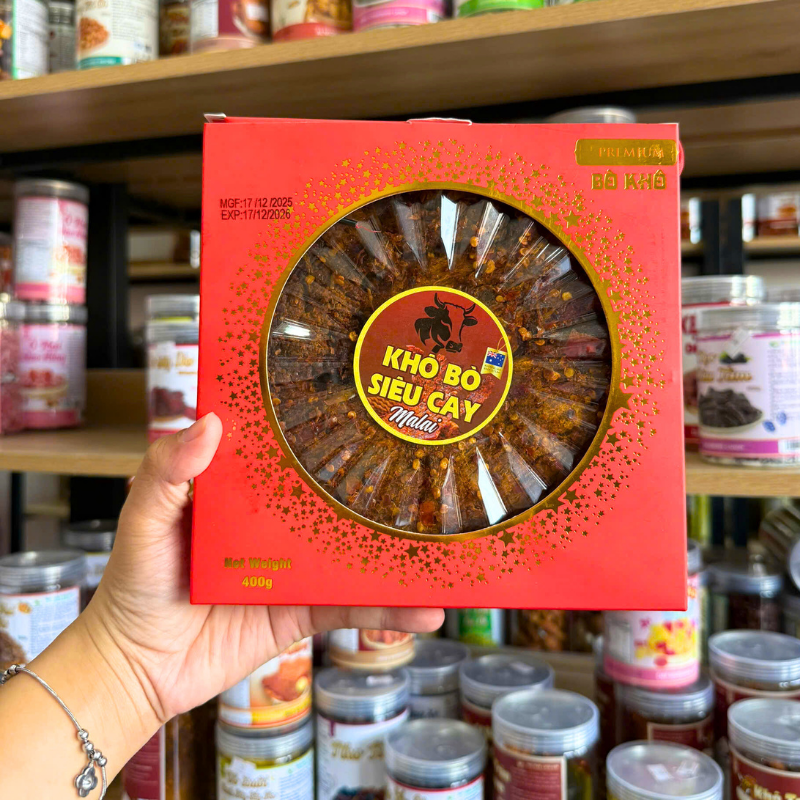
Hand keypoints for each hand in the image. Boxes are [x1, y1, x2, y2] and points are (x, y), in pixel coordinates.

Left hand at [85, 412, 443, 723]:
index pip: (290, 451)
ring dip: (398, 551)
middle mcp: (276, 523)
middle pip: (335, 498)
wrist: (136, 668)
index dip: (324, 428)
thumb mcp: (143, 519)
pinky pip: (351, 607)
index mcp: (243, 491)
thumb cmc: (134, 583)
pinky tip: (425, 610)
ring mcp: (294, 567)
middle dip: (380, 486)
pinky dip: (389, 610)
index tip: (366, 402)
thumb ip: (167, 474)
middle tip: (429, 465)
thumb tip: (211, 422)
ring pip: (355, 552)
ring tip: (443, 540)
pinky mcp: (302, 611)